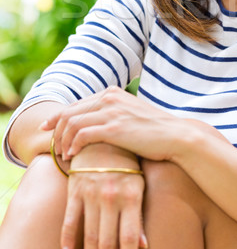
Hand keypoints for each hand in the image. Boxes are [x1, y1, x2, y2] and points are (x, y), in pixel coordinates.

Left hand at [42, 86, 183, 161]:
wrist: (176, 136)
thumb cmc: (155, 131)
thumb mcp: (131, 116)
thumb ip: (113, 115)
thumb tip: (96, 126)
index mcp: (112, 93)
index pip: (77, 104)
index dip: (58, 117)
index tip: (48, 129)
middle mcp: (109, 98)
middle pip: (69, 112)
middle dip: (56, 129)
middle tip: (51, 146)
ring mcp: (112, 111)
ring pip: (72, 123)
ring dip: (63, 140)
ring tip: (63, 154)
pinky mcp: (114, 128)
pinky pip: (82, 135)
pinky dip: (73, 145)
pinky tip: (73, 156)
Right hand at [61, 143, 145, 248]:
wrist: (104, 136)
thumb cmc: (127, 163)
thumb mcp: (139, 184)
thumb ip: (139, 214)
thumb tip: (145, 245)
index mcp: (131, 195)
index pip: (130, 236)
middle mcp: (112, 195)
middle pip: (108, 239)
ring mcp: (92, 192)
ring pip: (89, 234)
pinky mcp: (75, 188)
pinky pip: (70, 218)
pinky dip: (68, 237)